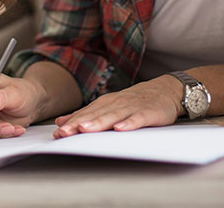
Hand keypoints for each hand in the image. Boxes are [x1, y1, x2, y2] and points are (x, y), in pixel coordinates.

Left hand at [52, 76, 182, 138]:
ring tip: (86, 129)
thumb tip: (61, 122)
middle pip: (96, 115)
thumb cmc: (134, 101)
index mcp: (106, 103)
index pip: (86, 114)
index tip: (58, 133)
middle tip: (65, 132)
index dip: (72, 123)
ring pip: (113, 116)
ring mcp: (132, 107)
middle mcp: (117, 103)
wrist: (165, 90)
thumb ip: (86, 114)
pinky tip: (120, 129)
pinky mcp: (148, 113)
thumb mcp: (109, 106)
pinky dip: (129, 123)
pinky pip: (138, 119)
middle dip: (80, 123)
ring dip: (99, 122)